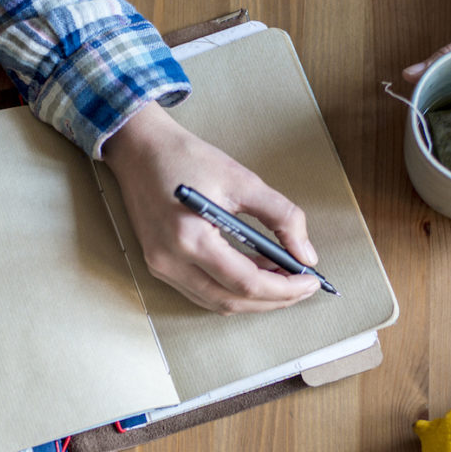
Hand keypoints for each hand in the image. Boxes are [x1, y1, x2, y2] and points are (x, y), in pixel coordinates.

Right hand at [102, 103, 321, 312]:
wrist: (139, 148)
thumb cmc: (185, 158)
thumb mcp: (242, 180)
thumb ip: (281, 216)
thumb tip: (306, 254)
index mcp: (191, 238)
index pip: (246, 283)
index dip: (284, 288)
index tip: (310, 281)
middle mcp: (170, 261)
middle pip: (232, 301)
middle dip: (273, 300)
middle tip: (302, 287)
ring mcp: (161, 267)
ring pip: (216, 303)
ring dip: (253, 299)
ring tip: (282, 280)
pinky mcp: (159, 265)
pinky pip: (201, 292)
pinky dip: (231, 290)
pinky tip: (253, 274)